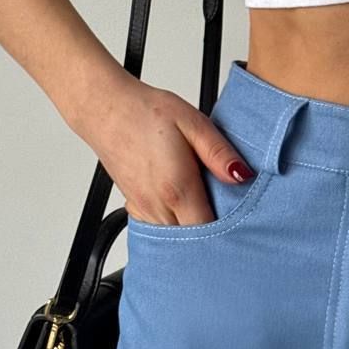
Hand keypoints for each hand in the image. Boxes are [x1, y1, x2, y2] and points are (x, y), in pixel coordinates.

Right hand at [76, 73, 255, 225]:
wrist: (105, 108)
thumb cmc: (147, 112)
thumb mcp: (193, 123)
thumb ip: (219, 153)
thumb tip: (243, 176)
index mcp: (177, 187)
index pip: (207, 231)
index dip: (228, 231)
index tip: (243, 221)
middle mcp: (157, 205)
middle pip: (191, 240)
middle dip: (212, 235)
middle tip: (230, 216)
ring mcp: (143, 208)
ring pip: (174, 237)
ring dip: (192, 228)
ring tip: (208, 207)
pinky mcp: (135, 205)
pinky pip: (159, 228)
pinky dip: (174, 224)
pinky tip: (185, 205)